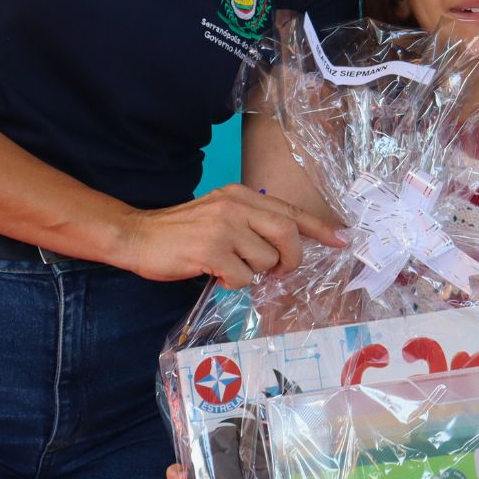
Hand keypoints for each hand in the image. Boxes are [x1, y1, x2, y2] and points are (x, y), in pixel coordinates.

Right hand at [117, 184, 345, 289]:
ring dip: (252, 272)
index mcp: (240, 195)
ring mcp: (224, 228)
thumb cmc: (180, 230)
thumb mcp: (219, 213)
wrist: (137, 235)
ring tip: (228, 266)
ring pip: (265, 260)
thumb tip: (284, 250)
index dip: (319, 227)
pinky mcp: (211, 251)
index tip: (342, 239)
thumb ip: (250, 223)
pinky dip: (233, 283)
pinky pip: (242, 277)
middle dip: (291, 258)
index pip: (290, 211)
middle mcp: (236, 206)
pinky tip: (214, 274)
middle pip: (288, 233)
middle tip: (279, 271)